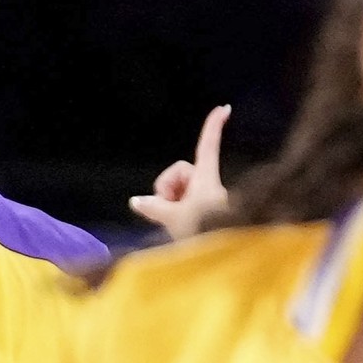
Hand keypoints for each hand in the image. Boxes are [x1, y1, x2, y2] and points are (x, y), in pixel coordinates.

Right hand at [130, 105, 229, 240]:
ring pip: (178, 191)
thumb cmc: (205, 233)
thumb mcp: (174, 218)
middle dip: (168, 188)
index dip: (213, 126)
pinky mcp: (203, 215)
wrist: (223, 256)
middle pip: (180, 172)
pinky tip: (175, 229)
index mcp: (206, 179)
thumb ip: (154, 207)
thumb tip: (136, 201)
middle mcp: (208, 186)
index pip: (208, 146)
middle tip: (169, 210)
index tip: (225, 107)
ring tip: (175, 224)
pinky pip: (182, 206)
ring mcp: (205, 200)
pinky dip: (175, 214)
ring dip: (171, 204)